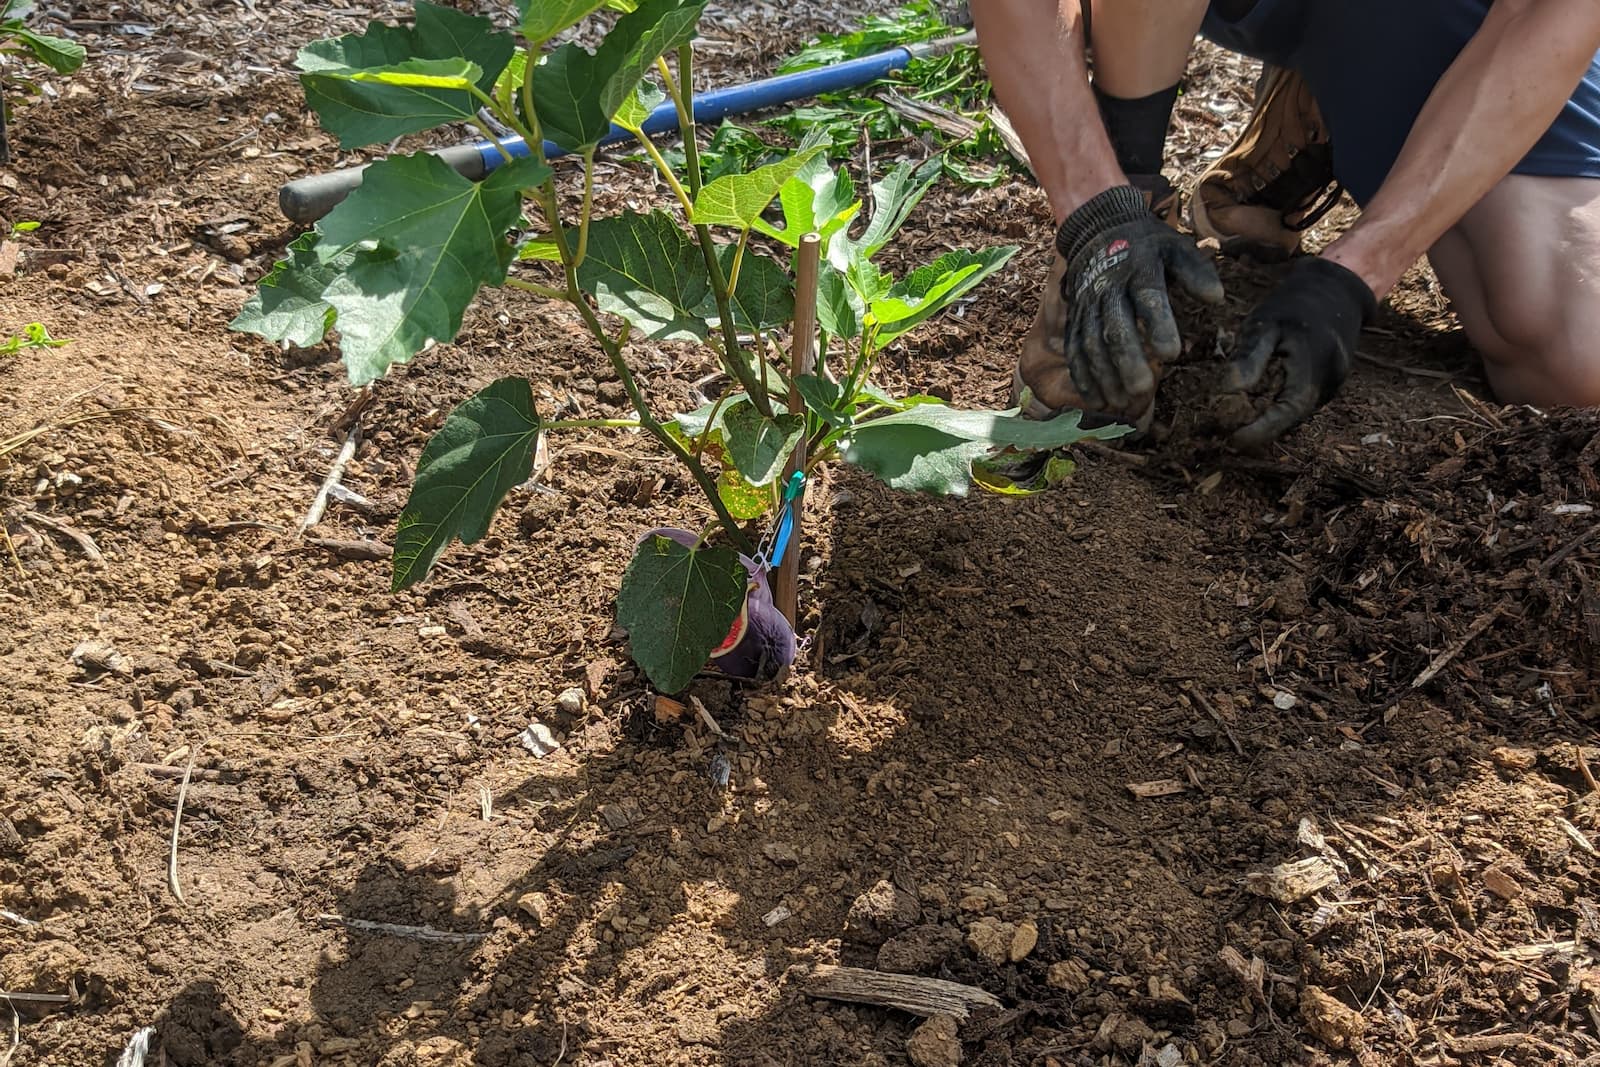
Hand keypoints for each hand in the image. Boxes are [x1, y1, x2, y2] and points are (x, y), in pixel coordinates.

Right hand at [1056, 185, 1224, 414]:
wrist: (1099, 228)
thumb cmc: (1147, 244)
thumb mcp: (1176, 246)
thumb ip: (1196, 271)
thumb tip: (1217, 298)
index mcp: (1139, 270)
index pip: (1149, 298)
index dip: (1158, 325)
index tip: (1172, 353)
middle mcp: (1109, 288)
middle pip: (1114, 326)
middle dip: (1126, 359)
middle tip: (1142, 388)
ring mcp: (1088, 304)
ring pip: (1091, 342)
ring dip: (1103, 374)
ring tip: (1120, 402)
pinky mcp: (1075, 317)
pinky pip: (1074, 348)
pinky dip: (1082, 375)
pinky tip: (1095, 399)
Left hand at [1224, 256, 1377, 447]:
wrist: (1335, 291)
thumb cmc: (1294, 306)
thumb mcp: (1265, 325)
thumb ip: (1249, 357)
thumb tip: (1226, 390)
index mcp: (1313, 372)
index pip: (1284, 416)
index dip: (1258, 433)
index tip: (1233, 441)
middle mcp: (1327, 386)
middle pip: (1289, 420)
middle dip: (1258, 429)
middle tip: (1224, 431)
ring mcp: (1330, 388)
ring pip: (1294, 414)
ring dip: (1267, 419)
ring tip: (1234, 418)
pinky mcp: (1327, 386)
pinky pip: (1299, 403)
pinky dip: (1277, 406)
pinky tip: (1255, 401)